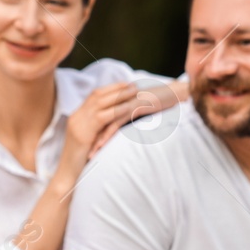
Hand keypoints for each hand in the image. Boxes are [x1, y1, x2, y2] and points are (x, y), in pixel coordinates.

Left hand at [63, 81, 183, 165]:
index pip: (95, 117)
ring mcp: (122, 103)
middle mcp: (115, 100)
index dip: (88, 133)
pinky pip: (115, 122)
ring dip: (95, 140)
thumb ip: (123, 116)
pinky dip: (107, 135)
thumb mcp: (135, 110)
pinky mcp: (131, 107)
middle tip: (80, 155)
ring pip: (103, 123)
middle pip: (95, 121)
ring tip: (89, 156)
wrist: (169, 93)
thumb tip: (115, 129)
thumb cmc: (153, 103)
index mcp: (113, 100)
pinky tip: (101, 146)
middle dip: (87, 139)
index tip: (81, 148)